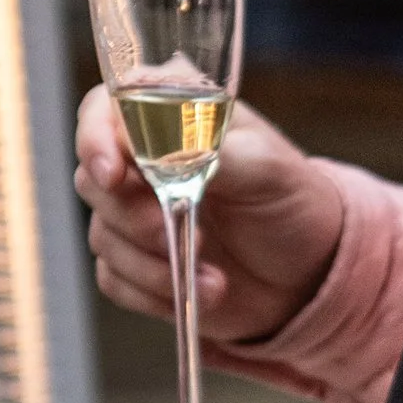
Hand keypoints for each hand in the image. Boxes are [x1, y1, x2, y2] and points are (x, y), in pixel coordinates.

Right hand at [76, 90, 344, 349]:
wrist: (310, 275)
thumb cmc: (295, 204)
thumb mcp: (267, 168)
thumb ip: (212, 148)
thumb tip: (160, 142)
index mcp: (173, 115)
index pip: (105, 109)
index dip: (96, 137)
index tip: (113, 175)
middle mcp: (143, 159)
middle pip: (92, 177)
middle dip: (135, 217)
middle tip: (187, 238)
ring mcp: (136, 212)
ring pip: (102, 235)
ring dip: (155, 265)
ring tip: (217, 279)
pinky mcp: (136, 262)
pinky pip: (115, 279)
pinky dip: (156, 293)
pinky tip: (206, 292)